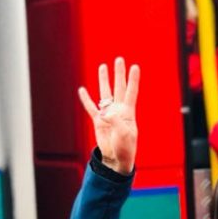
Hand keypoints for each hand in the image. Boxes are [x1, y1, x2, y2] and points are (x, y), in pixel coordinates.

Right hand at [78, 58, 139, 173]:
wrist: (116, 159)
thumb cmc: (125, 148)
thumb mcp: (124, 135)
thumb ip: (116, 121)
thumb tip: (105, 112)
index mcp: (128, 112)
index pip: (131, 92)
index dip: (133, 80)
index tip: (135, 66)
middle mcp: (118, 110)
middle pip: (118, 87)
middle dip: (119, 74)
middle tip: (119, 59)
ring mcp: (108, 114)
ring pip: (105, 93)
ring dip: (104, 80)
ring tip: (103, 66)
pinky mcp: (98, 121)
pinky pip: (91, 108)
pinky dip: (86, 99)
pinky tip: (82, 90)